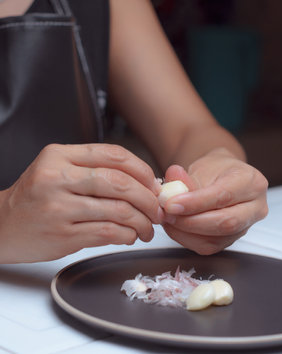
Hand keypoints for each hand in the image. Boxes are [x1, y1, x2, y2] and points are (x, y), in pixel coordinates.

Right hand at [0, 143, 160, 262]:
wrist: (2, 225)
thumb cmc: (35, 197)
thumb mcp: (57, 169)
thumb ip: (93, 169)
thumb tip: (142, 181)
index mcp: (60, 156)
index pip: (113, 155)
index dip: (141, 169)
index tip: (153, 183)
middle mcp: (57, 177)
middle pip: (119, 182)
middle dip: (147, 198)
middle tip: (157, 209)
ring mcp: (59, 207)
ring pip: (117, 210)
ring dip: (141, 221)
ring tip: (147, 227)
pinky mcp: (62, 234)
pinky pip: (107, 233)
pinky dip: (126, 235)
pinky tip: (129, 235)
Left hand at [161, 148, 267, 254]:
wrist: (223, 177)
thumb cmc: (216, 170)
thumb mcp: (201, 167)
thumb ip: (185, 180)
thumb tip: (169, 187)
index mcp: (251, 182)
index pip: (224, 196)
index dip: (195, 203)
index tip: (171, 204)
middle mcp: (256, 207)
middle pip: (226, 222)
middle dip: (190, 221)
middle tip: (167, 213)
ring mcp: (247, 226)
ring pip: (217, 238)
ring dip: (186, 232)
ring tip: (168, 219)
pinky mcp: (233, 240)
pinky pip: (210, 246)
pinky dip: (187, 239)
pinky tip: (175, 227)